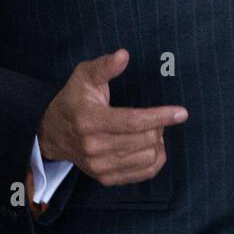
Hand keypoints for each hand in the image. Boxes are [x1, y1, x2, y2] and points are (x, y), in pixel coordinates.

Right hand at [37, 49, 187, 185]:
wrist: (52, 134)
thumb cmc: (73, 100)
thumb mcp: (84, 76)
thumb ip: (105, 66)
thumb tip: (124, 55)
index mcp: (89, 120)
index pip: (133, 121)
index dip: (160, 116)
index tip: (181, 112)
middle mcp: (94, 146)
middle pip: (144, 139)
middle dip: (158, 126)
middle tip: (155, 117)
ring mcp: (99, 166)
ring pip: (147, 157)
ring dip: (157, 141)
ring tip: (149, 130)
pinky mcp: (105, 178)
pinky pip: (144, 173)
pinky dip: (155, 159)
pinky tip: (150, 146)